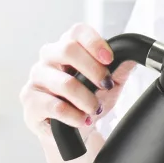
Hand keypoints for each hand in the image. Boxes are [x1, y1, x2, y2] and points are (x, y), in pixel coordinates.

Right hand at [19, 22, 136, 141]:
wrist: (74, 130)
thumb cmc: (88, 100)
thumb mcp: (110, 83)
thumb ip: (120, 68)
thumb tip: (133, 55)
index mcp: (68, 47)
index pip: (77, 32)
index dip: (94, 42)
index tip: (109, 59)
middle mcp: (49, 58)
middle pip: (67, 49)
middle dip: (93, 70)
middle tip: (106, 85)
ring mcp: (36, 78)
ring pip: (63, 82)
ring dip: (86, 98)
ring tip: (95, 108)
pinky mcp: (29, 101)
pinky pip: (54, 106)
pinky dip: (74, 115)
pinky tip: (82, 120)